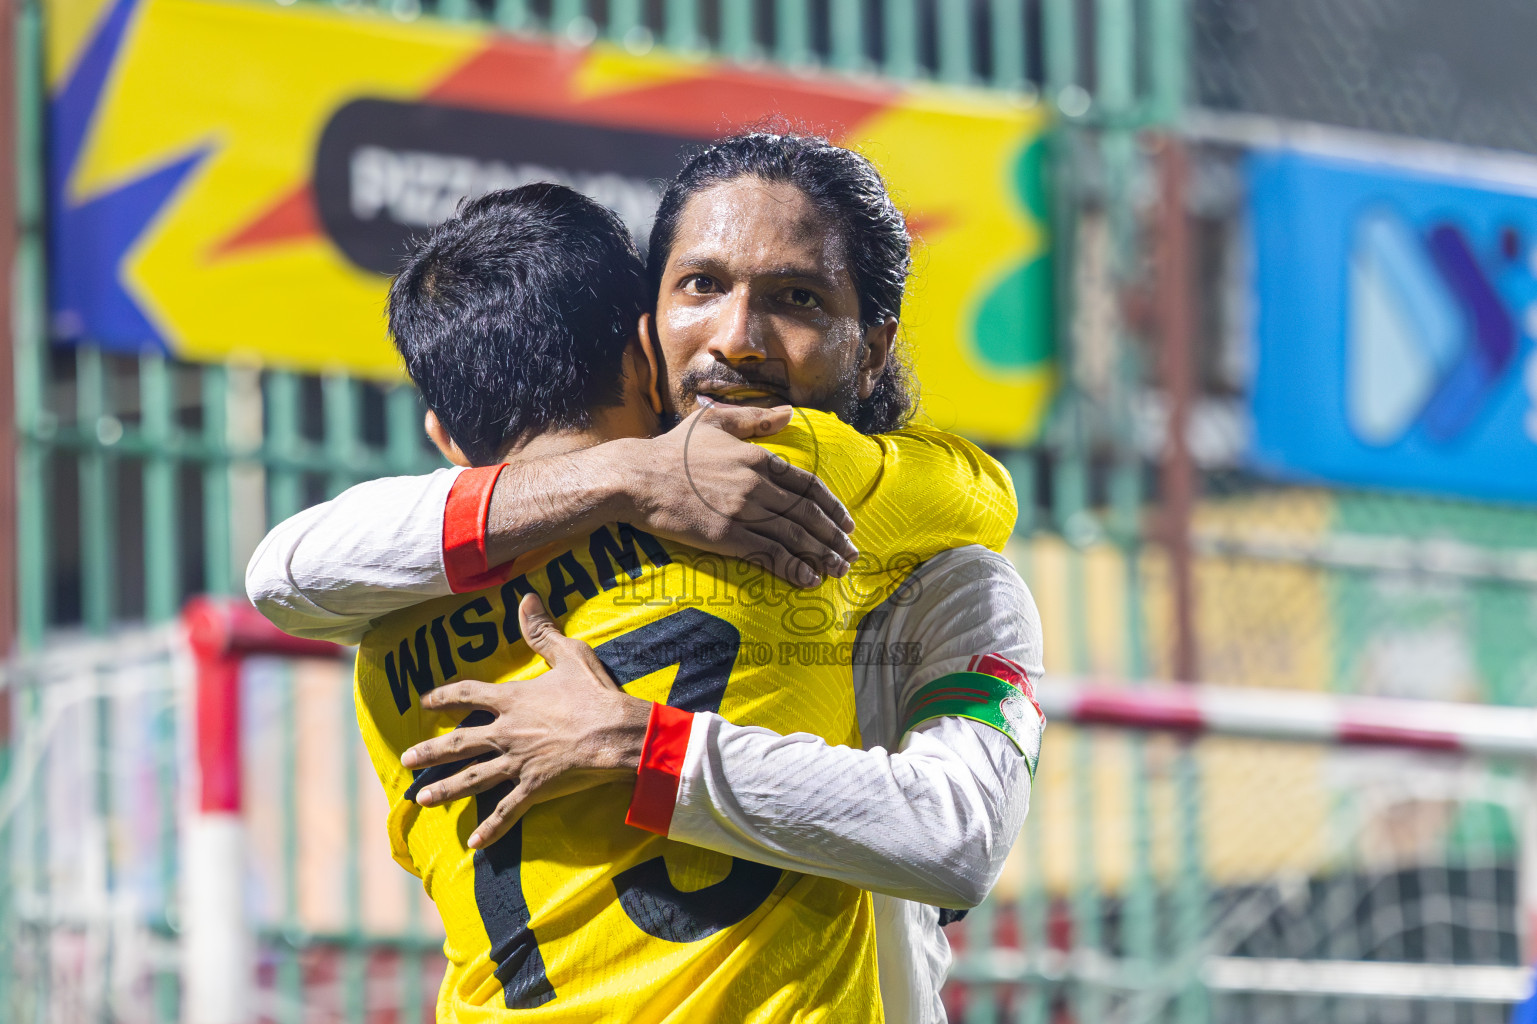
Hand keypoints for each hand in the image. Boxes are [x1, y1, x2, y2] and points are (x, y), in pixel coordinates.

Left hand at [400, 593, 651, 849]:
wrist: (615, 733)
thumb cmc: (594, 694)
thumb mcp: (568, 655)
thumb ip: (541, 631)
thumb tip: (526, 597)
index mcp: (512, 700)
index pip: (468, 694)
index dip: (445, 696)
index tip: (424, 702)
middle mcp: (506, 732)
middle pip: (458, 742)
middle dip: (429, 752)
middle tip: (405, 760)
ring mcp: (517, 763)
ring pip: (472, 779)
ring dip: (445, 789)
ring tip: (421, 799)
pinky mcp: (534, 787)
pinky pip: (507, 811)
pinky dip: (491, 829)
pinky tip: (473, 844)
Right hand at [607, 404, 858, 587]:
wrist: (636, 479)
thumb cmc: (671, 450)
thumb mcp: (715, 421)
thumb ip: (756, 419)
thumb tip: (790, 413)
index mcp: (757, 458)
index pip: (808, 485)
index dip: (832, 507)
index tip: (847, 523)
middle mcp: (757, 485)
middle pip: (808, 514)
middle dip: (835, 537)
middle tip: (851, 554)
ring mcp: (743, 512)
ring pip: (795, 536)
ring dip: (822, 555)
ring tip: (838, 569)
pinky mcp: (726, 537)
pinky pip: (769, 553)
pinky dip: (792, 567)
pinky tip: (808, 579)